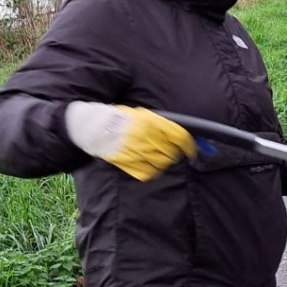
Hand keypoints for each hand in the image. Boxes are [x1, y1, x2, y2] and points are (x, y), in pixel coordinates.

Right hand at [64, 102, 197, 180]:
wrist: (93, 127)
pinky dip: (152, 170)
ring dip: (164, 161)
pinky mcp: (127, 163)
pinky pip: (148, 172)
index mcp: (150, 122)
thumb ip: (160, 124)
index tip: (192, 150)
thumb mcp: (141, 114)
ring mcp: (136, 151)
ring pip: (161, 163)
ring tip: (158, 156)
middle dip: (175, 154)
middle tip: (173, 153)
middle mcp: (145, 137)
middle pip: (171, 152)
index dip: (189, 146)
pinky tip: (149, 164)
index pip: (179, 136)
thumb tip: (180, 135)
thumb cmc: (119, 118)